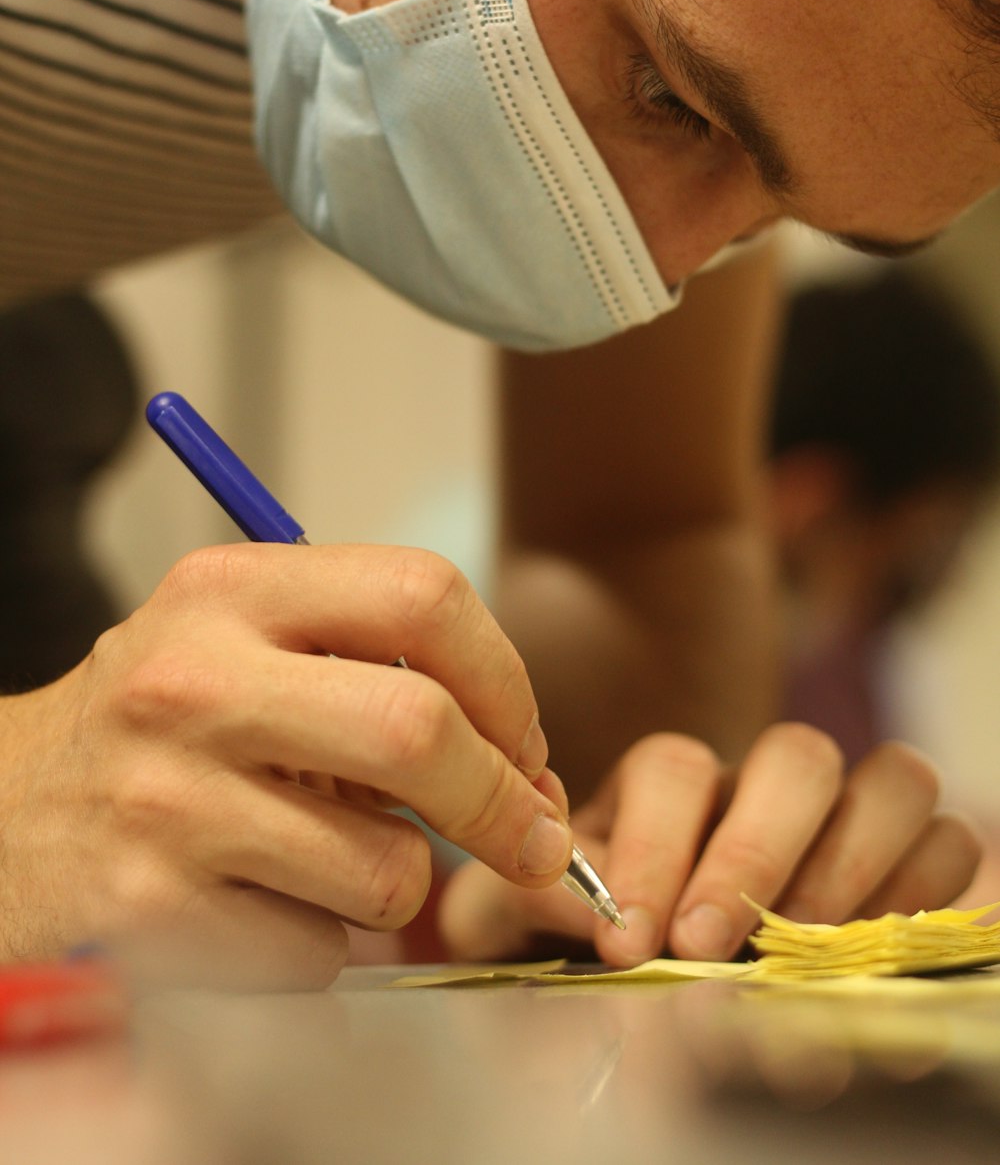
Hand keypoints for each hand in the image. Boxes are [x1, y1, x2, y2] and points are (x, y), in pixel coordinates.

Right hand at [0, 544, 570, 987]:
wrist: (3, 813)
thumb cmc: (158, 725)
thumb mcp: (243, 642)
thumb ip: (378, 670)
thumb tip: (527, 772)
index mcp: (230, 591)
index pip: (423, 594)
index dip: (505, 676)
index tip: (521, 737)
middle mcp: (193, 682)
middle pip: (421, 730)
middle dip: (503, 799)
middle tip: (528, 834)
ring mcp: (167, 800)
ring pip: (387, 869)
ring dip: (394, 881)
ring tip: (322, 854)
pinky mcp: (152, 912)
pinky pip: (319, 952)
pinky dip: (319, 941)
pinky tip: (258, 901)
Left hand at [438, 723, 980, 964]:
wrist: (656, 965)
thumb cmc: (585, 938)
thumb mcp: (522, 919)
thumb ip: (509, 905)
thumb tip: (561, 905)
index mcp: (670, 787)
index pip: (676, 768)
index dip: (656, 846)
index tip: (628, 939)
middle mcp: (763, 784)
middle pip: (796, 756)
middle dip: (757, 852)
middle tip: (707, 945)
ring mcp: (845, 814)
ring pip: (892, 776)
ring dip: (856, 860)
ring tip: (802, 944)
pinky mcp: (910, 858)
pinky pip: (951, 835)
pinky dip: (928, 883)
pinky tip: (871, 945)